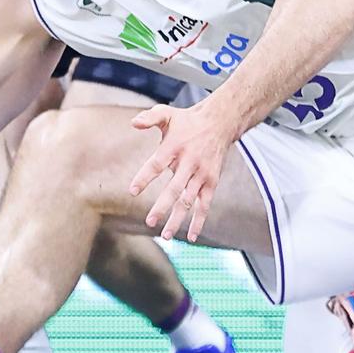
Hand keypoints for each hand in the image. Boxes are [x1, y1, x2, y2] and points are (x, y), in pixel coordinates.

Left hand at [129, 101, 237, 241]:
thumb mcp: (167, 114)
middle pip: (174, 188)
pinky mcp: (211, 182)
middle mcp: (189, 162)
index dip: (145, 177)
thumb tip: (133, 123)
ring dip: (178, 218)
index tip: (133, 191)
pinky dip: (199, 221)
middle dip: (162, 206)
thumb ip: (149, 118)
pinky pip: (205, 205)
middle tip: (150, 221)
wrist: (220, 123)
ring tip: (166, 235)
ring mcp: (201, 174)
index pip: (156, 164)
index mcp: (174, 147)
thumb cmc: (188, 121)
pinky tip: (190, 237)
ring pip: (189, 200)